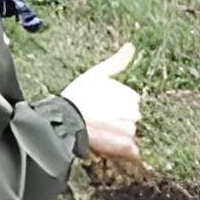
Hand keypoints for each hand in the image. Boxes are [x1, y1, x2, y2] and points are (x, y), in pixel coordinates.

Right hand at [60, 44, 141, 164]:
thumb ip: (117, 62)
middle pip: (131, 119)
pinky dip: (125, 152)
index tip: (103, 106)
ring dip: (119, 135)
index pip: (131, 104)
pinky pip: (132, 152)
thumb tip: (130, 46)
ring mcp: (130, 131)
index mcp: (131, 96)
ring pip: (130, 134)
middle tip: (100, 120)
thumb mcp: (97, 74)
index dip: (116, 106)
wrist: (65, 119)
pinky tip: (110, 145)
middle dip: (119, 120)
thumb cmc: (78, 95)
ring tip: (101, 131)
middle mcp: (134, 113)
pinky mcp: (125, 147)